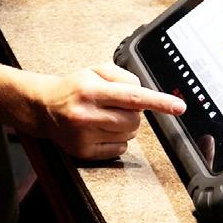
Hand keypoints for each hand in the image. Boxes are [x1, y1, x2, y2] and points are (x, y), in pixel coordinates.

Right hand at [29, 62, 184, 160]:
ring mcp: (84, 135)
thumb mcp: (96, 70)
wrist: (43, 107)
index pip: (133, 97)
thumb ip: (123, 76)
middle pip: (134, 119)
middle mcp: (87, 114)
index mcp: (92, 90)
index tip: (178, 107)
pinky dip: (118, 139)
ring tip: (107, 115)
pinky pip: (120, 149)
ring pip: (129, 134)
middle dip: (134, 112)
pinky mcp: (83, 152)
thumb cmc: (74, 87)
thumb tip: (143, 92)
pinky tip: (101, 128)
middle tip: (117, 105)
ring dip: (126, 125)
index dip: (159, 102)